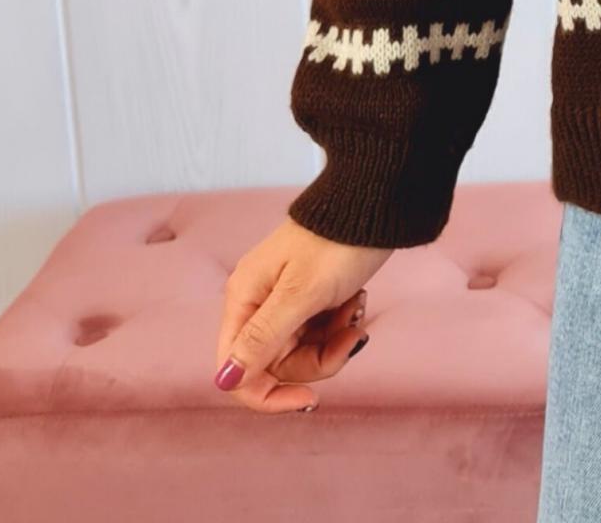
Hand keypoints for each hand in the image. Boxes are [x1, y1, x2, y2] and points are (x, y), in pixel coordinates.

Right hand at [213, 216, 392, 412]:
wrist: (377, 200)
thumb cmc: (338, 240)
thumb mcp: (302, 294)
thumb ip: (263, 338)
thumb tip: (224, 381)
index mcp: (244, 299)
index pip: (238, 372)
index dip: (269, 396)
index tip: (308, 400)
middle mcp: (259, 301)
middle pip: (278, 364)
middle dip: (319, 358)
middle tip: (352, 334)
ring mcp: (286, 298)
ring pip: (304, 349)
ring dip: (335, 338)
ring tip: (357, 308)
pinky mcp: (312, 294)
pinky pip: (321, 329)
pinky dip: (342, 322)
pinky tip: (358, 300)